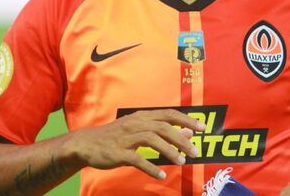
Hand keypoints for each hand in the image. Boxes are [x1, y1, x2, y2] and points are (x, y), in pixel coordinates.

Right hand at [62, 109, 204, 179]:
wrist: (86, 144)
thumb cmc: (117, 136)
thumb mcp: (140, 129)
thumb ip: (163, 129)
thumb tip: (188, 131)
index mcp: (142, 116)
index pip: (168, 114)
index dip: (186, 120)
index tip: (203, 128)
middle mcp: (135, 123)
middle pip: (163, 127)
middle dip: (181, 139)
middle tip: (195, 151)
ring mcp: (126, 137)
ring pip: (152, 140)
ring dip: (169, 151)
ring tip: (182, 162)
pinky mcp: (118, 152)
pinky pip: (137, 159)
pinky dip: (151, 167)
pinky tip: (162, 174)